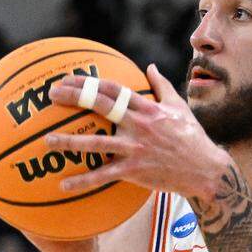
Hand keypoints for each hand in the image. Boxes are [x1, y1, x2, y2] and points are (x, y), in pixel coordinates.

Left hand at [44, 64, 230, 200]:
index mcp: (148, 108)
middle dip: (74, 98)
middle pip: (101, 106)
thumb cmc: (192, 137)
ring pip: (97, 143)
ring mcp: (136, 148)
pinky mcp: (135, 170)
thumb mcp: (179, 107)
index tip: (68, 78)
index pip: (113, 89)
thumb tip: (150, 67)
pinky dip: (83, 181)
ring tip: (46, 141)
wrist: (205, 169)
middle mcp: (139, 125)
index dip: (89, 82)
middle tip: (51, 95)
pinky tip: (64, 185)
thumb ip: (162, 86)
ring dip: (69, 142)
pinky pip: (104, 176)